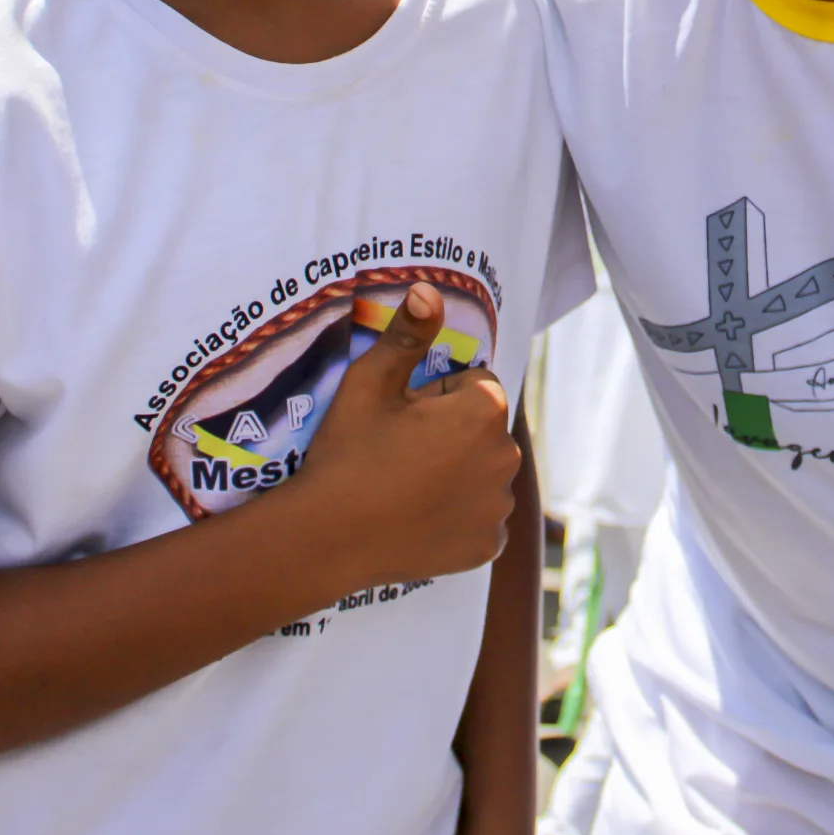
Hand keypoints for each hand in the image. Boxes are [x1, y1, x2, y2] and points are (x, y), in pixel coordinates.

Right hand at [290, 282, 519, 585]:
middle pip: (483, 430)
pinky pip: (479, 518)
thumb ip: (408, 334)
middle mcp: (506, 458)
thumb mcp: (371, 382)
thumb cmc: (348, 453)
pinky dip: (457, 517)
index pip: (476, 385)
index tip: (402, 418)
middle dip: (452, 433)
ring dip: (457, 473)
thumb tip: (428, 288)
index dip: (435, 397)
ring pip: (482, 473)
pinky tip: (418, 519)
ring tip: (405, 486)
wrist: (327, 538)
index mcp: (485, 412)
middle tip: (399, 452)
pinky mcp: (487, 546)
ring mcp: (498, 507)